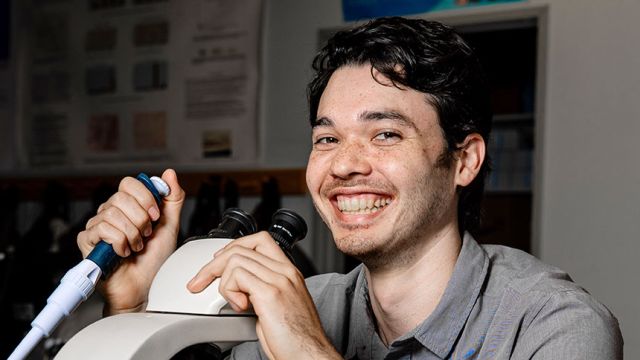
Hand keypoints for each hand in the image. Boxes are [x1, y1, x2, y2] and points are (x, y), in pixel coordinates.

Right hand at [77, 169, 184, 313]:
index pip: (129, 183)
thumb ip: (172, 199)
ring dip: (132, 233)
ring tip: (136, 246)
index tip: (155, 215)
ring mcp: (97, 226)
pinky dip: (119, 242)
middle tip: (146, 235)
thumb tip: (169, 173)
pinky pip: (101, 230)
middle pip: (121, 197)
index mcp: (129, 206)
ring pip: (112, 213)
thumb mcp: (170, 225)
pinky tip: (124, 252)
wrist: (145, 287)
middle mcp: (111, 213)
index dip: (145, 197)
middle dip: (141, 219)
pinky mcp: (88, 242)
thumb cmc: (154, 260)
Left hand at [187, 232, 340, 358]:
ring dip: (223, 282)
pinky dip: (229, 291)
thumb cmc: (295, 338)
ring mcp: (279, 280)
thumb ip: (260, 291)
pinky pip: (237, 276)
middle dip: (214, 265)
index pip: (259, 240)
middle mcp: (285, 271)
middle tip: (200, 282)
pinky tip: (239, 307)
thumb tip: (238, 288)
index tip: (219, 262)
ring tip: (233, 302)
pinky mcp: (270, 293)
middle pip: (242, 248)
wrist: (308, 354)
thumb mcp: (278, 307)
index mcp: (289, 272)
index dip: (234, 247)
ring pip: (236, 259)